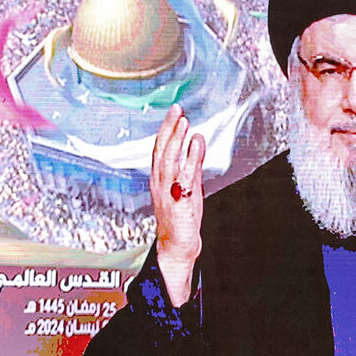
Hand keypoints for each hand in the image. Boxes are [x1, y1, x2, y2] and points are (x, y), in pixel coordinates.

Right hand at [150, 104, 206, 306]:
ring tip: (184, 122)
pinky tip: (196, 144)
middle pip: (161, 150)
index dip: (166, 130)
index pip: (159, 149)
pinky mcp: (179, 201)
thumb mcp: (186, 185)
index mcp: (159, 178)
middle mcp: (159, 183)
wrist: (177, 246)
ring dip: (176, 139)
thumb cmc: (181, 217)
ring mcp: (168, 192)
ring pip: (169, 160)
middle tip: (177, 110)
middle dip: (168, 128)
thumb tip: (196, 141)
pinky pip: (184, 176)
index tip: (174, 112)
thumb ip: (190, 164)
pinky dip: (190, 157)